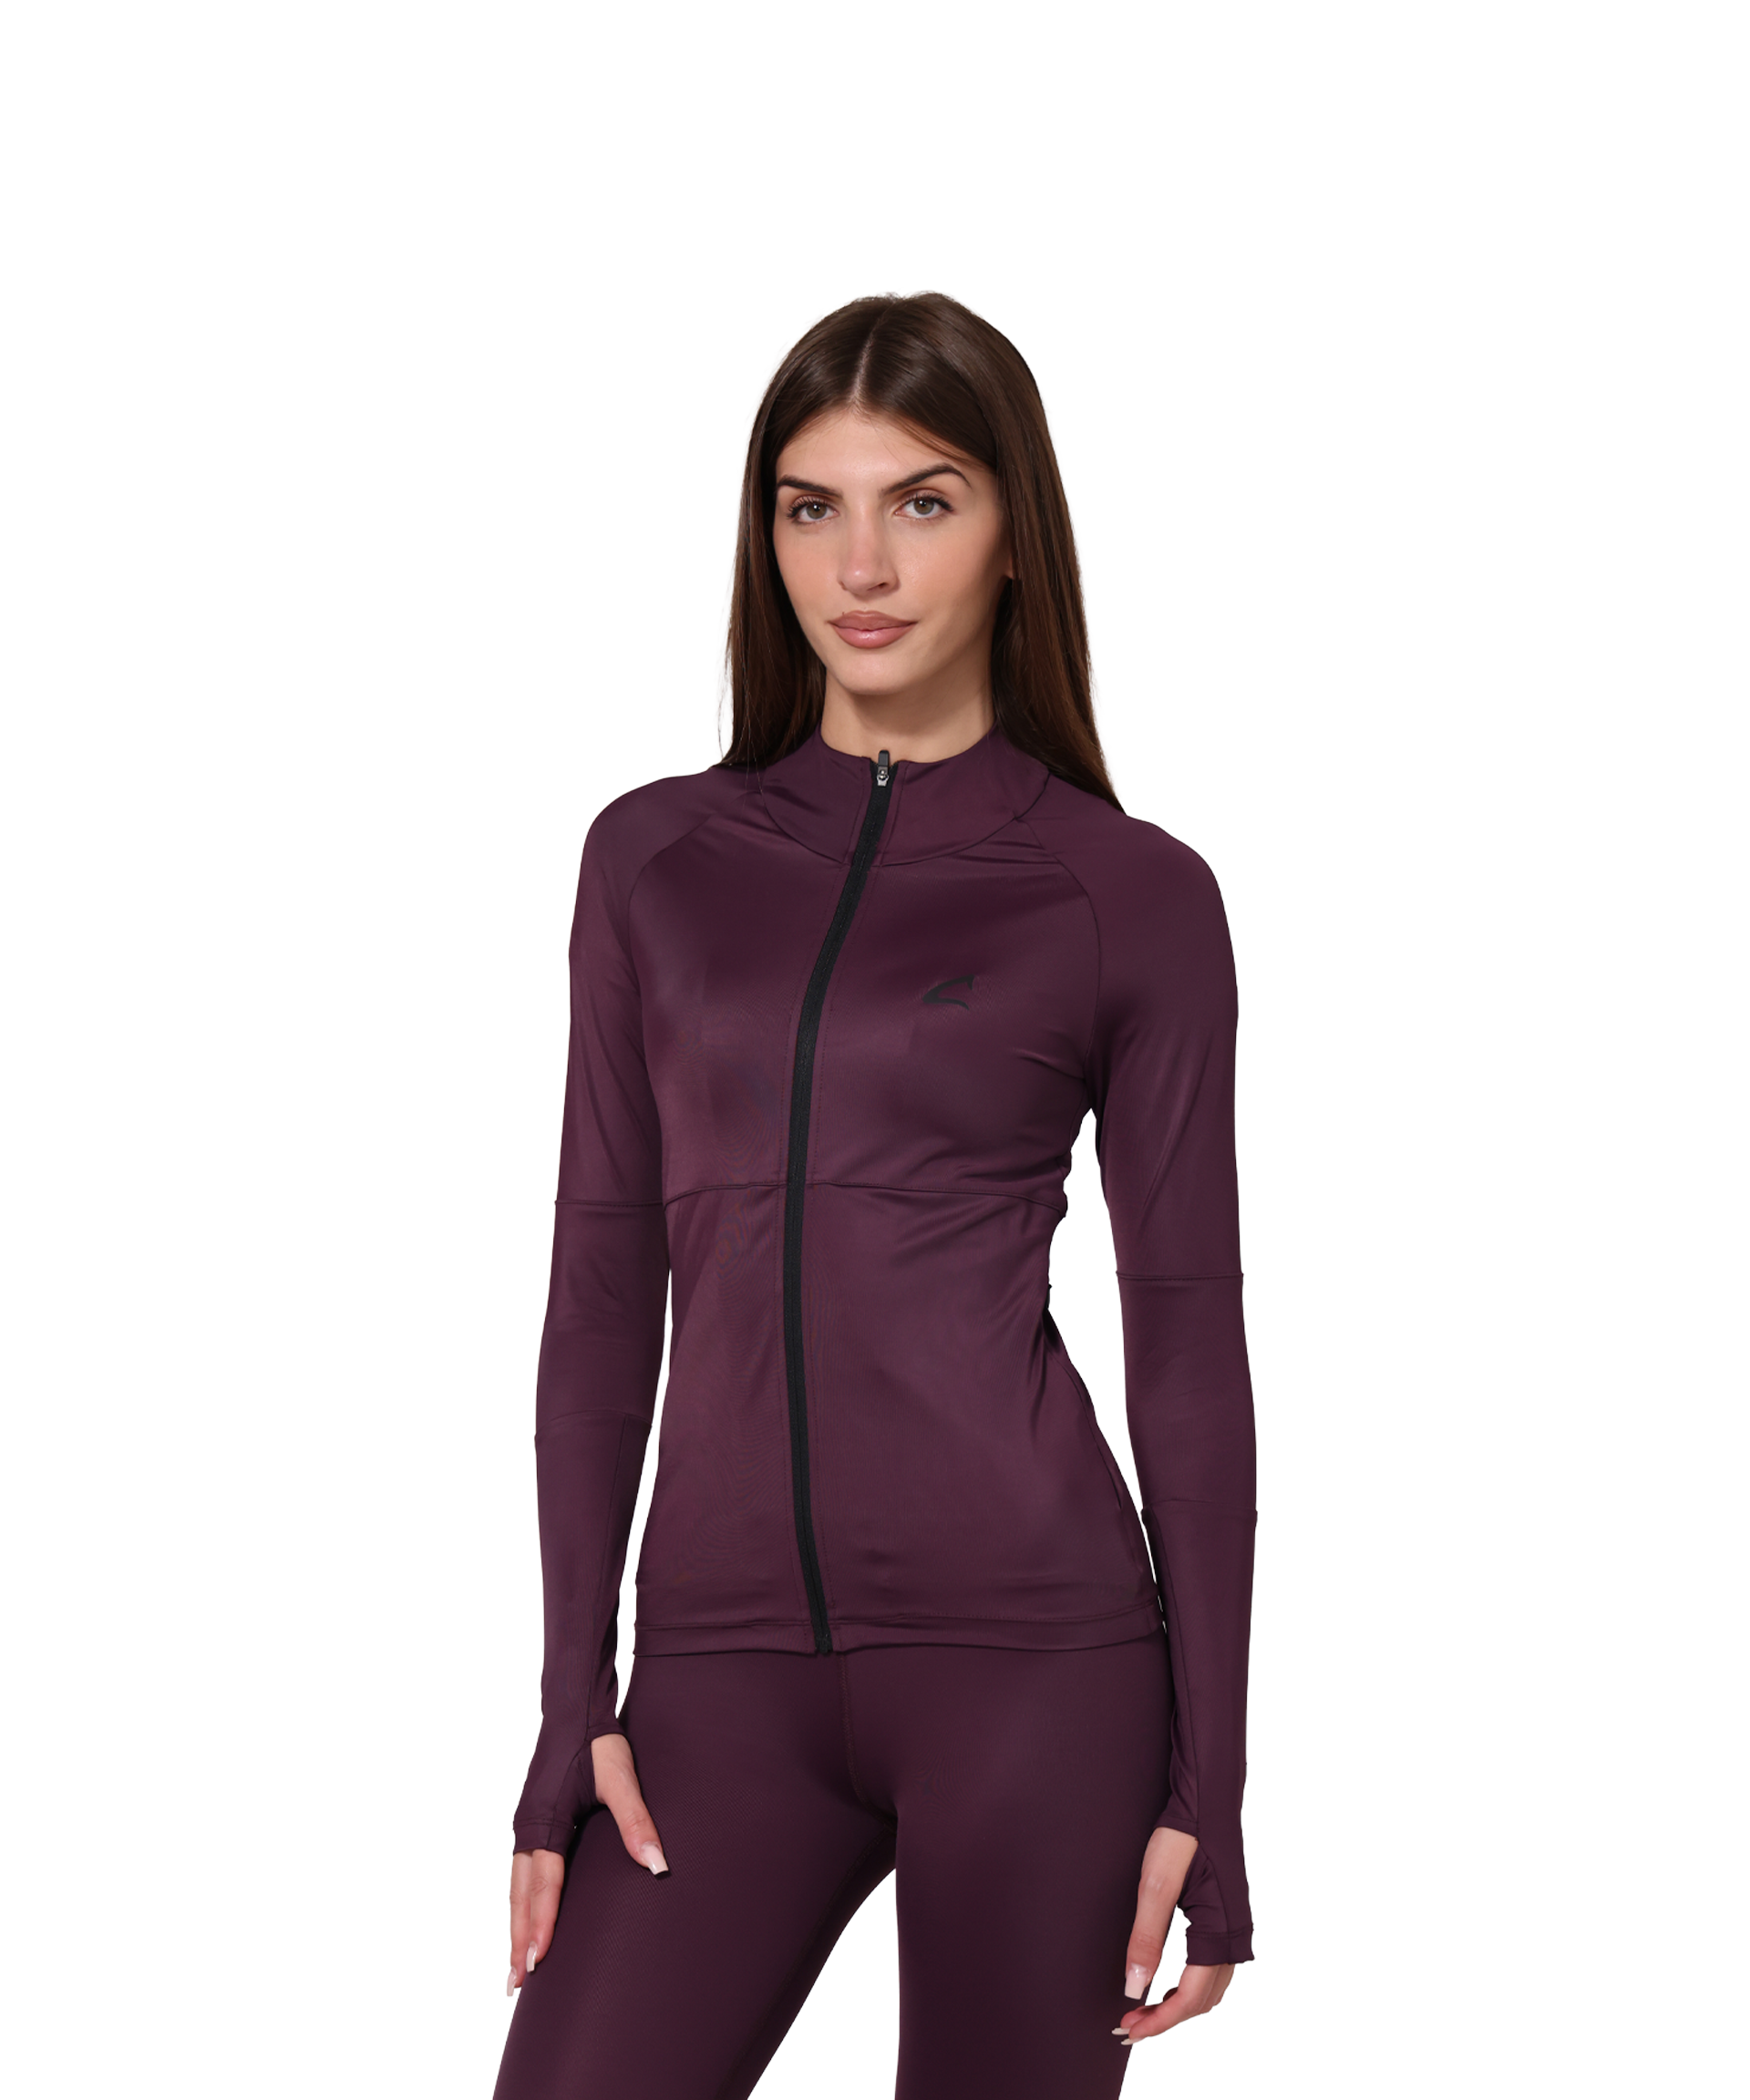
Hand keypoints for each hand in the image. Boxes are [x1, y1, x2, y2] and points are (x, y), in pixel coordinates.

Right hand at [506, 1732, 669, 1996]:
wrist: (574, 1708)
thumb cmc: (597, 1742)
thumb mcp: (621, 1779)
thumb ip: (636, 1822)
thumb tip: (657, 1865)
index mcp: (544, 1821)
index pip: (544, 1885)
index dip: (542, 1925)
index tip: (539, 1962)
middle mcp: (527, 1827)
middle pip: (520, 1896)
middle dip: (519, 1939)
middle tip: (517, 1982)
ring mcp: (525, 1824)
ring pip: (516, 1887)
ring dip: (516, 1925)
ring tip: (517, 1964)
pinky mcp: (530, 1820)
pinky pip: (521, 1873)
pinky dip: (521, 1902)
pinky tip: (526, 1917)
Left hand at [1112, 1826, 1236, 2046]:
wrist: (1205, 1804)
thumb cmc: (1183, 1838)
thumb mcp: (1154, 1887)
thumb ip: (1145, 1939)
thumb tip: (1135, 1987)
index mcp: (1219, 1932)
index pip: (1190, 1998)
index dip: (1160, 2020)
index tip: (1130, 2029)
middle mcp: (1234, 1937)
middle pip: (1202, 2000)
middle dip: (1167, 2018)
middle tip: (1131, 2023)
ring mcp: (1234, 1929)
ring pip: (1210, 1989)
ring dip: (1179, 2005)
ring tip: (1145, 2008)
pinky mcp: (1228, 1921)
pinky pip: (1214, 1970)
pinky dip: (1191, 1987)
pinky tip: (1168, 1983)